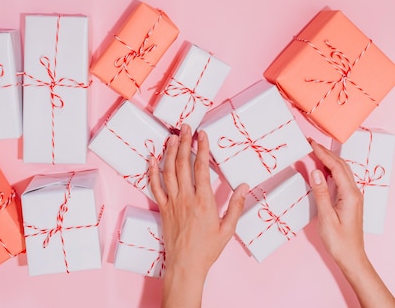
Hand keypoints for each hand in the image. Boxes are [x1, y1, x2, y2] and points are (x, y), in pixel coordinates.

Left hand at [149, 124, 248, 307]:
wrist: (186, 266)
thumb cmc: (207, 249)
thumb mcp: (228, 229)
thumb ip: (236, 206)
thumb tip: (244, 186)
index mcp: (203, 201)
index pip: (201, 168)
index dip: (202, 148)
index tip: (202, 134)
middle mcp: (186, 198)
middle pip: (182, 164)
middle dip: (184, 142)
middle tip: (186, 127)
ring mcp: (172, 202)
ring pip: (168, 171)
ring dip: (169, 152)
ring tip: (172, 137)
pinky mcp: (162, 208)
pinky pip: (155, 186)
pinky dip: (152, 171)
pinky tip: (152, 158)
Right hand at [309, 139, 365, 270]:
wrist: (352, 258)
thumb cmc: (339, 242)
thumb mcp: (326, 218)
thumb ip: (321, 193)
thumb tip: (315, 171)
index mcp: (350, 195)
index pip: (336, 167)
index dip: (323, 153)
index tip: (311, 144)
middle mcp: (354, 193)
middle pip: (340, 165)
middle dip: (326, 152)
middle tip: (310, 143)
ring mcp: (353, 196)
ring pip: (342, 171)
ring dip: (329, 159)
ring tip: (314, 151)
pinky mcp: (350, 200)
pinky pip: (341, 179)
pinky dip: (331, 169)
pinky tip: (322, 169)